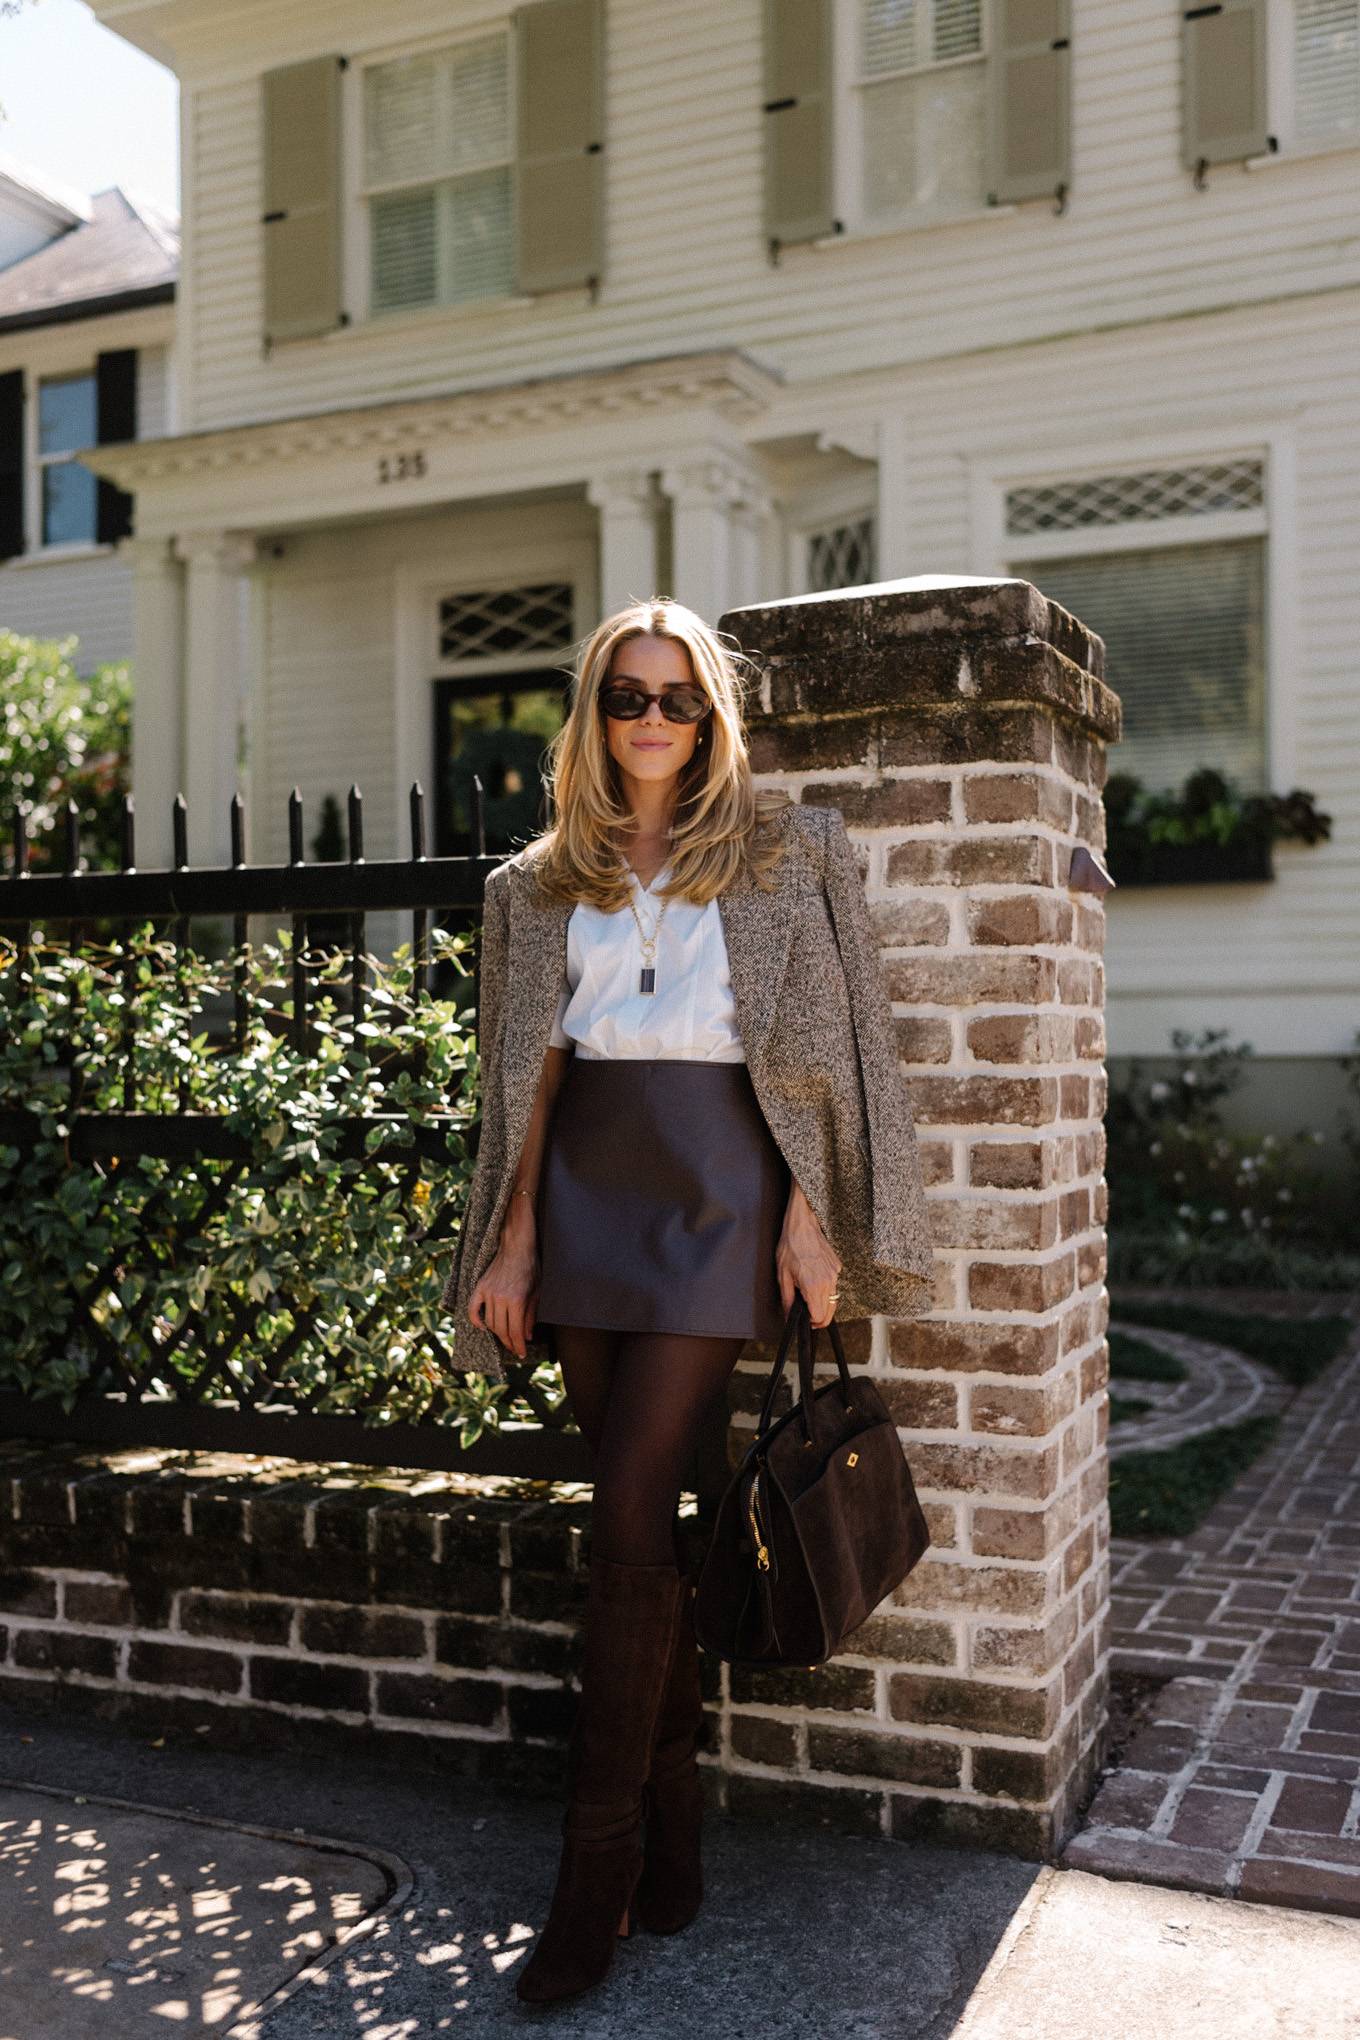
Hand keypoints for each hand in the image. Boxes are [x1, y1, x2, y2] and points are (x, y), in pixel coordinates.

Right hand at [468, 1194, 538, 1359]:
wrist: (517, 1245)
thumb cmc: (531, 1266)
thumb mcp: (537, 1291)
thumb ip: (531, 1315)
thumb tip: (528, 1336)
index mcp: (517, 1300)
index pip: (515, 1331)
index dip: (518, 1345)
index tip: (521, 1352)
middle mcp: (500, 1298)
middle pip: (501, 1329)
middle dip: (508, 1342)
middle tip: (514, 1348)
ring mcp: (488, 1292)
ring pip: (489, 1321)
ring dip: (496, 1333)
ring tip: (504, 1337)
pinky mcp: (480, 1285)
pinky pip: (472, 1308)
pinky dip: (475, 1319)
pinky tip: (482, 1326)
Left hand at [776, 1182, 841, 1329]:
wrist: (802, 1225)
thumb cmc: (790, 1248)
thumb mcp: (782, 1275)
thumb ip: (787, 1299)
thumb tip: (789, 1317)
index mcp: (812, 1286)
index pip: (819, 1316)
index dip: (811, 1322)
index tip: (805, 1321)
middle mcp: (827, 1281)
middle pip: (830, 1311)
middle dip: (819, 1317)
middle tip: (808, 1317)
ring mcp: (835, 1273)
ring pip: (834, 1299)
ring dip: (823, 1303)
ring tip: (809, 1297)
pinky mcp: (837, 1266)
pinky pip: (833, 1284)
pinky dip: (826, 1288)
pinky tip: (814, 1279)